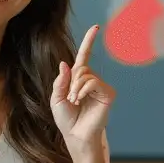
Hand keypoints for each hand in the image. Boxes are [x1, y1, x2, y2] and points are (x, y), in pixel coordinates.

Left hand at [52, 25, 114, 155]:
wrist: (75, 135)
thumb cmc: (66, 119)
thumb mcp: (56, 98)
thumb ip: (60, 81)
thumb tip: (65, 63)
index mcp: (78, 79)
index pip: (84, 57)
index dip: (89, 41)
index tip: (96, 27)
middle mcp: (91, 80)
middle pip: (80, 68)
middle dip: (71, 83)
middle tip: (70, 99)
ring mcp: (101, 86)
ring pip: (85, 75)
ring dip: (76, 89)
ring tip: (75, 102)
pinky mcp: (108, 93)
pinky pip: (93, 82)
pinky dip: (83, 90)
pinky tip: (81, 101)